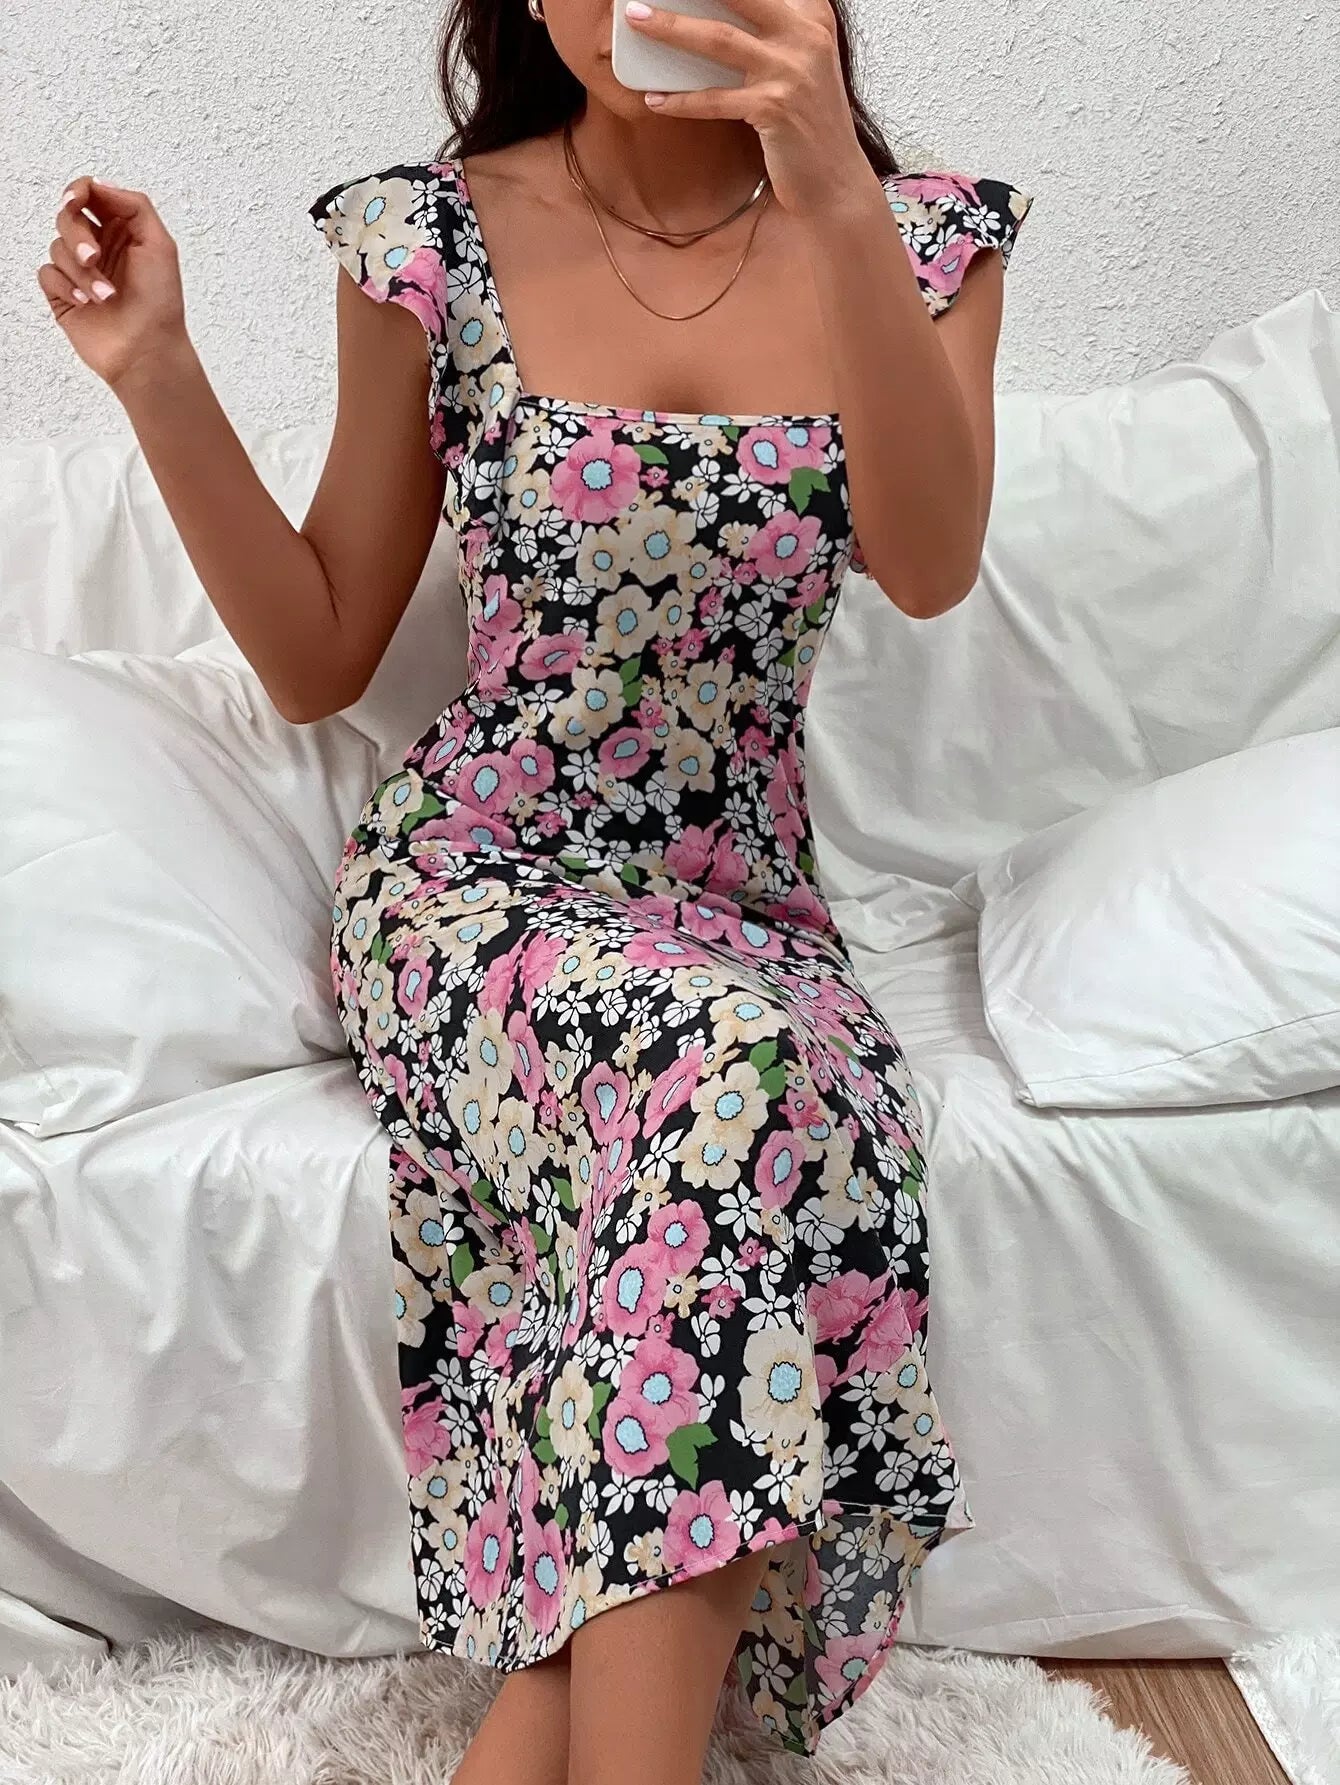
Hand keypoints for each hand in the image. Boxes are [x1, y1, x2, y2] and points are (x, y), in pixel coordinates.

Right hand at [36, 175, 188, 393]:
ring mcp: (80, 271)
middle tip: (94, 259)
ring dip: (81, 272)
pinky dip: (66, 286)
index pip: (89, 195)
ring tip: (106, 296)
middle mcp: (100, 247)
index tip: (75, 201)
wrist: (147, 352)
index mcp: (122, 231)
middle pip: (67, 217)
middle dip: (78, 236)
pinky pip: (47, 274)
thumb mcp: (161, 245)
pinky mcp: (64, 294)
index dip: (77, 192)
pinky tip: (88, 303)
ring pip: (57, 247)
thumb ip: (134, 205)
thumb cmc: (160, 306)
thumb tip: (99, 185)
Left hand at [622, 0, 875, 216]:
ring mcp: (791, 72)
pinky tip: (655, 99)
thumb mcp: (802, 64)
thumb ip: (773, 33)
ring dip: (671, 28)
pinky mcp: (775, 109)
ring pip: (719, 40)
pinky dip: (681, 101)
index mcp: (812, 16)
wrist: (836, 181)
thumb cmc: (810, 123)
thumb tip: (711, 17)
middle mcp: (805, 36)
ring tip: (638, 20)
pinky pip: (715, 100)